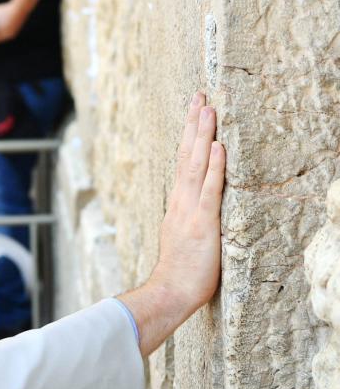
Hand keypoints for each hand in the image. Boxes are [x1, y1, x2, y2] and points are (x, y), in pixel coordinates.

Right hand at [151, 93, 225, 307]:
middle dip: (194, 125)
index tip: (194, 112)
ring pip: (197, 165)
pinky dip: (215, 167)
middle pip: (188, 155)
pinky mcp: (203, 223)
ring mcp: (191, 210)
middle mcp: (182, 201)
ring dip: (203, 136)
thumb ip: (189, 217)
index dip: (190, 136)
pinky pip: (210, 190)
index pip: (185, 162)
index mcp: (179, 203)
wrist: (170, 291)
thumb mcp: (183, 236)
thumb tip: (196, 205)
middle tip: (199, 97)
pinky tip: (219, 147)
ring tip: (208, 110)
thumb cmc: (180, 271)